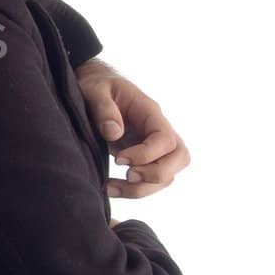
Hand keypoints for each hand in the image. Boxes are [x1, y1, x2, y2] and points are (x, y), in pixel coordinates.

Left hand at [75, 59, 190, 200]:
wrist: (94, 85)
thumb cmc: (96, 84)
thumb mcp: (94, 89)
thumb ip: (103, 108)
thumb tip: (114, 132)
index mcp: (149, 111)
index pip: (165, 138)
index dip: (147, 154)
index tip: (119, 158)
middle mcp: (157, 129)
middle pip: (180, 157)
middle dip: (156, 174)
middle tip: (127, 175)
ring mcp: (154, 145)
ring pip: (168, 175)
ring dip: (142, 188)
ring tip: (110, 188)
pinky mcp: (144, 157)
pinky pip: (152, 180)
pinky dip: (134, 190)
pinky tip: (110, 188)